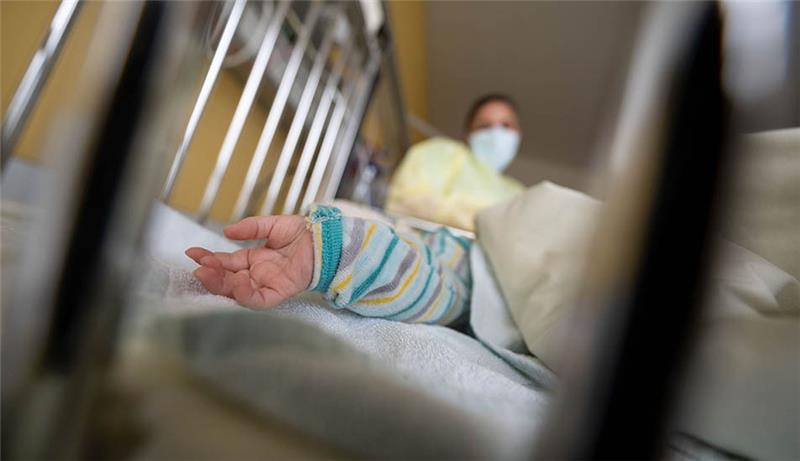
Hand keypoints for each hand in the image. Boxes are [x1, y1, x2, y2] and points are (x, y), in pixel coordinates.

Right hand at [185, 215, 312, 308]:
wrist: (325, 239)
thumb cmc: (303, 233)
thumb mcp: (272, 226)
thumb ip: (251, 228)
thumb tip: (227, 231)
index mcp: (254, 260)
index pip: (226, 263)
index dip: (209, 259)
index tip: (192, 253)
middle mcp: (257, 275)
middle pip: (228, 280)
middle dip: (211, 276)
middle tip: (198, 268)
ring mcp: (267, 284)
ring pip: (238, 292)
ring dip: (222, 285)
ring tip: (208, 274)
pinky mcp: (280, 292)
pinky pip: (259, 299)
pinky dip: (246, 294)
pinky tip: (238, 281)